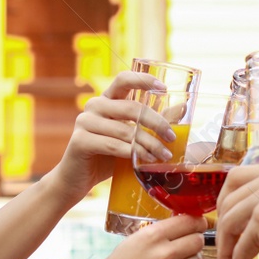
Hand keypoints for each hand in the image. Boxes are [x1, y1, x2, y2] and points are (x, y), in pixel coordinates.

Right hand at [47, 71, 177, 200]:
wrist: (77, 180)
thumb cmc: (107, 156)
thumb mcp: (132, 137)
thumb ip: (151, 122)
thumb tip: (181, 108)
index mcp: (107, 100)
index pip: (123, 79)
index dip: (143, 80)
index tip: (164, 88)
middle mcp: (94, 106)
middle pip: (131, 107)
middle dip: (156, 122)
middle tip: (172, 137)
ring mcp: (84, 122)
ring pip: (125, 130)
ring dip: (148, 144)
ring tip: (164, 155)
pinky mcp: (80, 141)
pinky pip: (113, 146)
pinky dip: (132, 154)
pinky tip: (144, 162)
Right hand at [83, 213, 207, 258]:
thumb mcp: (131, 243)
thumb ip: (157, 234)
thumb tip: (181, 226)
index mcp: (152, 236)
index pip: (189, 221)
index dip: (197, 222)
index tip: (199, 224)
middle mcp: (165, 254)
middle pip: (198, 240)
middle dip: (194, 241)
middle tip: (187, 245)